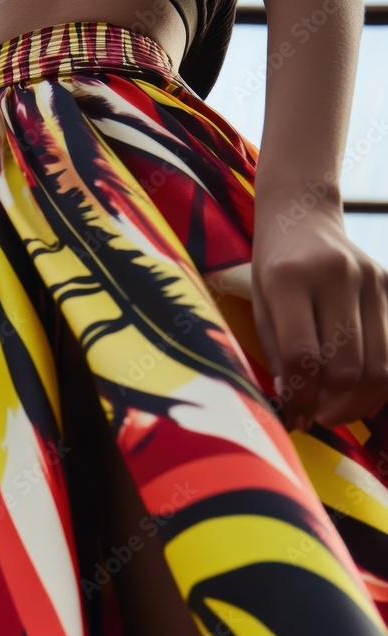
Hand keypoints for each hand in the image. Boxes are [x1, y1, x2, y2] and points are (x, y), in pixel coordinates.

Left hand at [251, 206, 387, 429]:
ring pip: (378, 364)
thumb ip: (278, 355)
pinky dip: (378, 383)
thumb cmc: (272, 269)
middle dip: (332, 406)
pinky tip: (358, 394)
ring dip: (358, 402)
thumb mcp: (260, 307)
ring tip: (337, 412)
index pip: (302, 355)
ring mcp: (369, 279)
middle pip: (347, 365)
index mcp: (288, 279)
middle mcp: (334, 275)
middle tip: (317, 419)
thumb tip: (298, 407)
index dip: (301, 398)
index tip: (295, 418)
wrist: (301, 216)